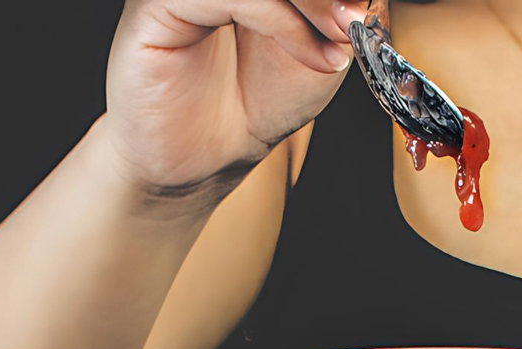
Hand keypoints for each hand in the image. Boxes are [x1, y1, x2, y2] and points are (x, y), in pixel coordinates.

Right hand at [105, 0, 362, 197]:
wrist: (205, 160)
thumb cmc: (256, 100)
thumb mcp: (318, 48)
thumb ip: (336, 13)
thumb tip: (360, 2)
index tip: (362, 10)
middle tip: (354, 18)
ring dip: (311, 2)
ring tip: (338, 36)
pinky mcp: (159, 3)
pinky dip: (281, 20)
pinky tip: (311, 53)